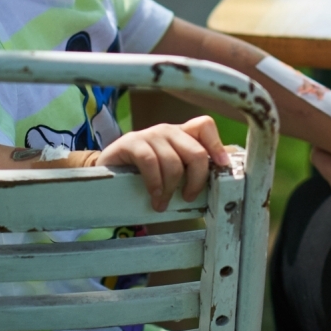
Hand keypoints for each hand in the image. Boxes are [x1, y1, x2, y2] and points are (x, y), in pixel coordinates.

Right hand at [98, 117, 230, 211]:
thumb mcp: (170, 170)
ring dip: (170, 189)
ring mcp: (149, 134)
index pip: (205, 126)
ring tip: (162, 204)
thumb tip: (214, 186)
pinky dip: (155, 184)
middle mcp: (168, 130)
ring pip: (173, 162)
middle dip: (196, 180)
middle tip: (188, 197)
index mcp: (181, 134)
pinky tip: (153, 196)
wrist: (108, 171)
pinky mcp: (131, 142)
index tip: (222, 166)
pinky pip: (150, 162)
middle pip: (196, 151)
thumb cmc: (144, 174)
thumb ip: (188, 171)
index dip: (217, 145)